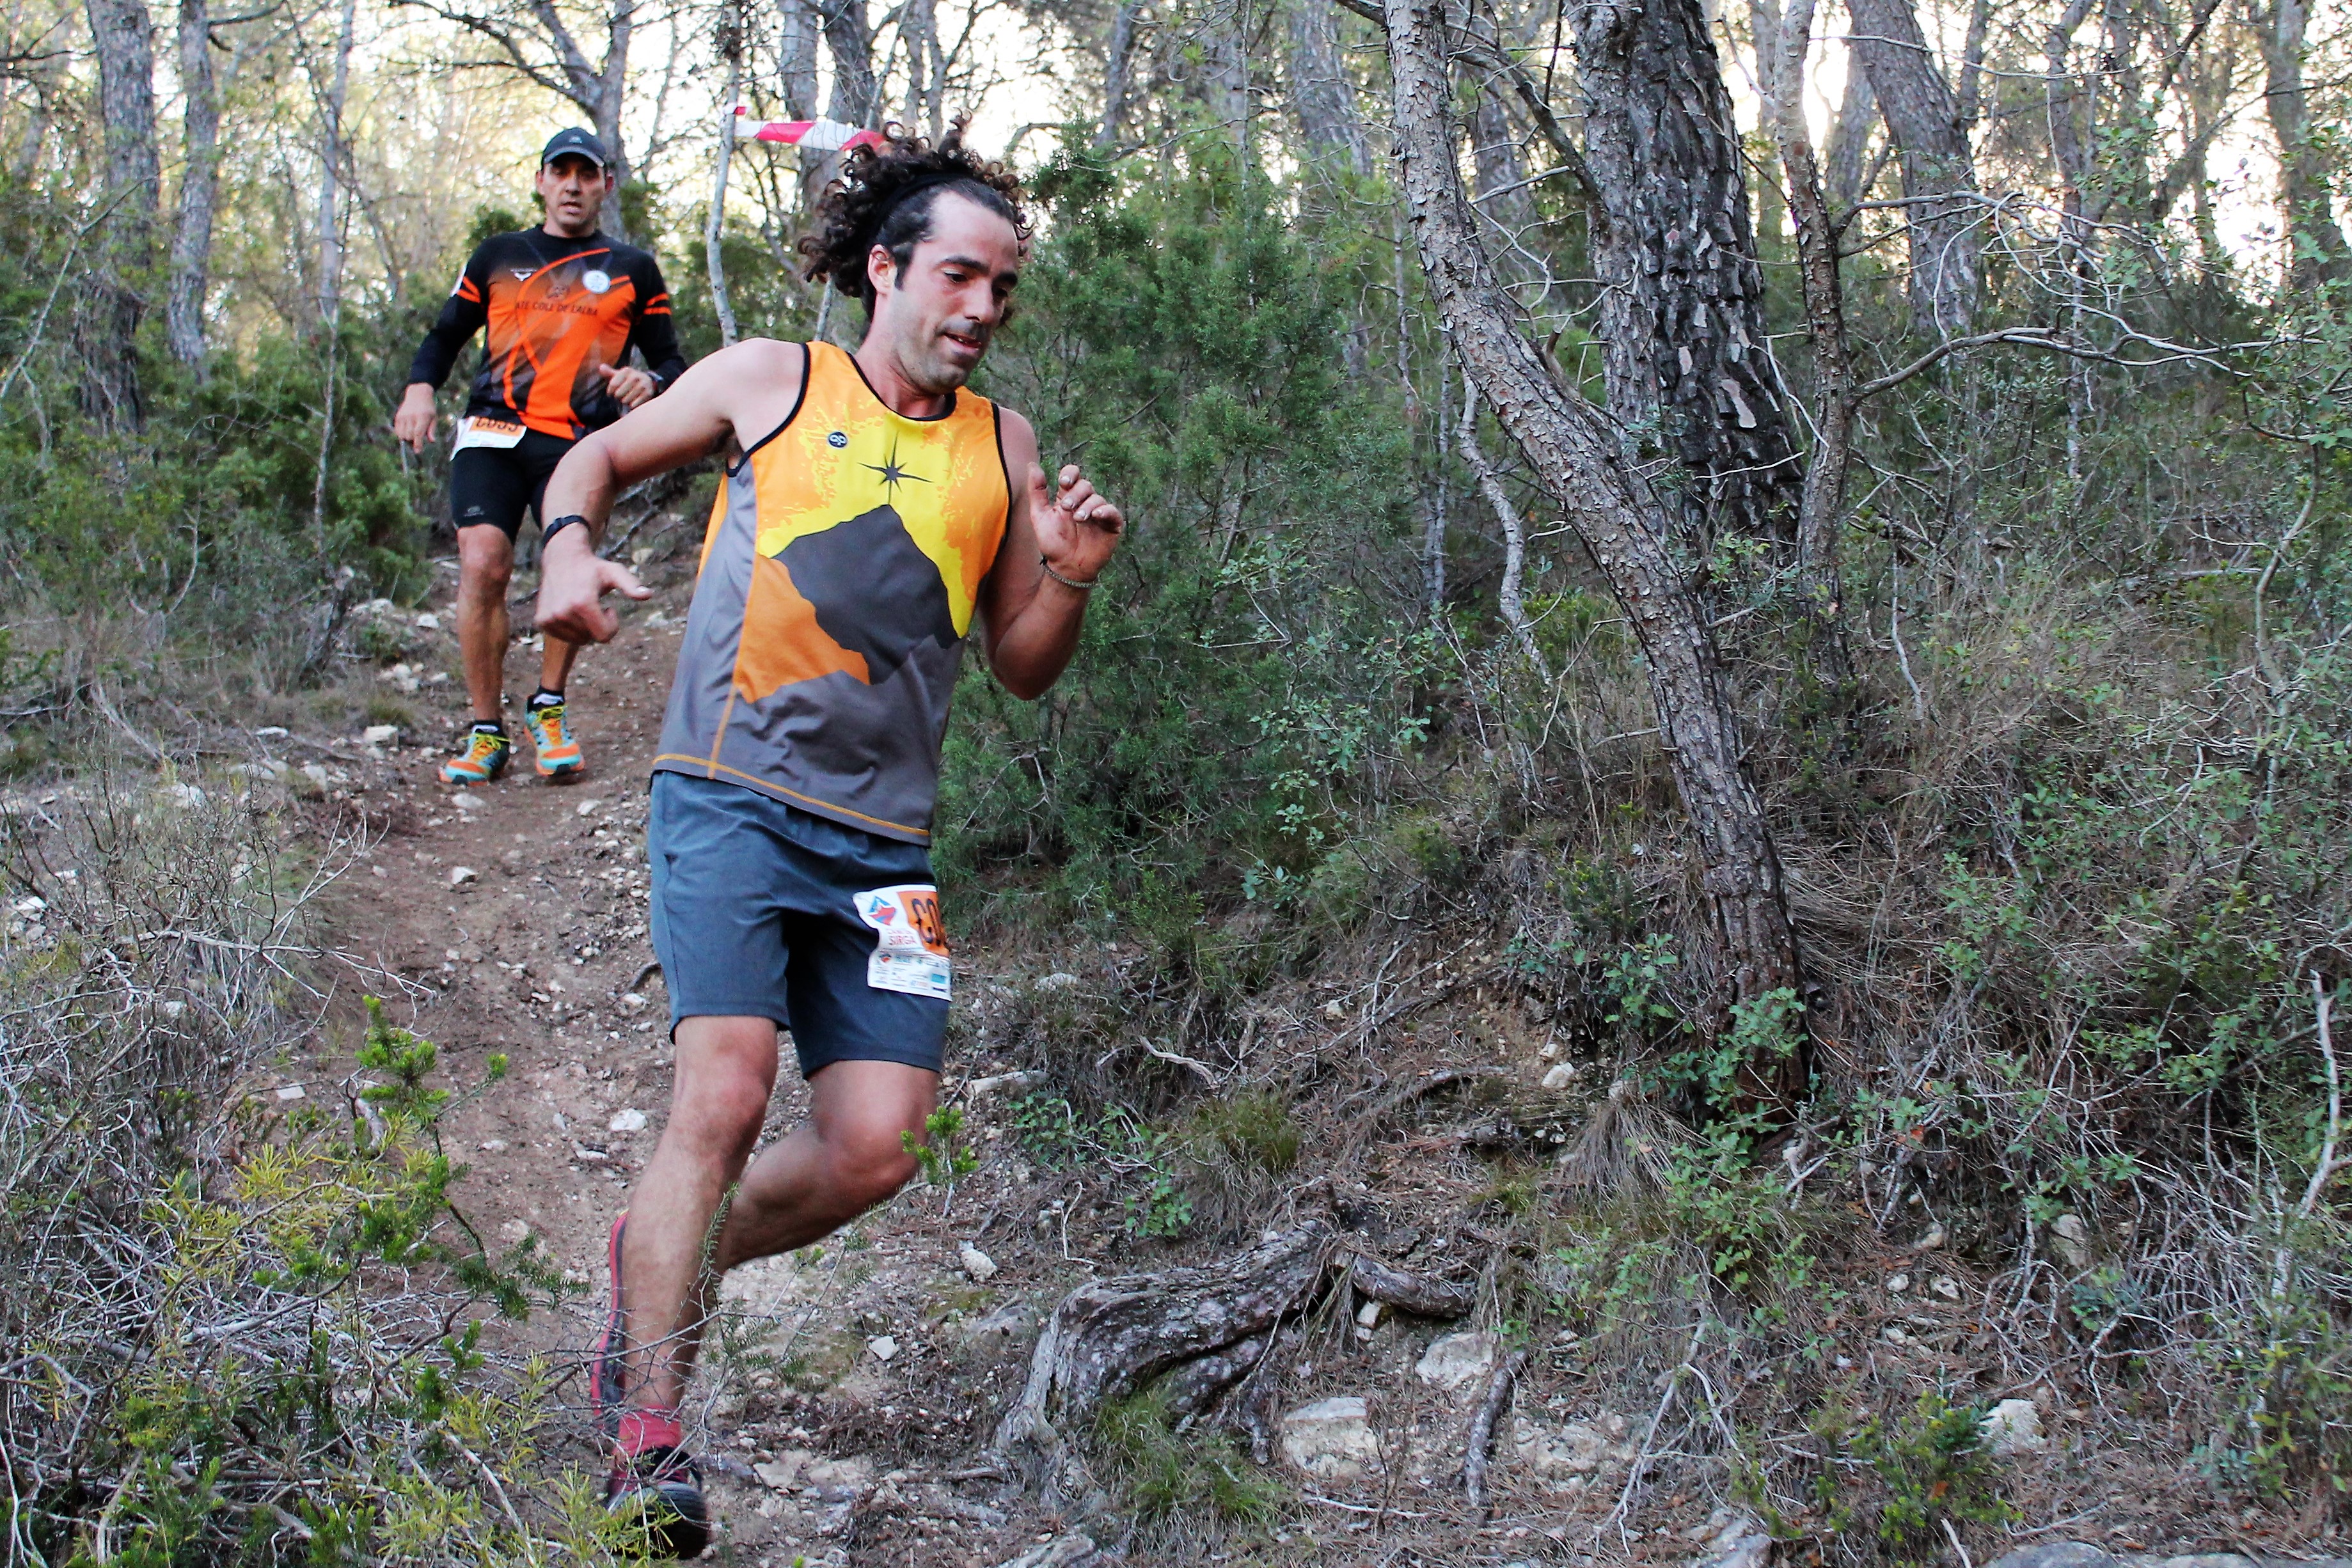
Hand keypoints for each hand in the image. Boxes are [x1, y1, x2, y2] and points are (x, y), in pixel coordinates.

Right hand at [393, 383, 437, 451]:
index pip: (418, 433)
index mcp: (422, 417)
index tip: (417, 451)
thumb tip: (432, 441)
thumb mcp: (434, 418)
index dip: (417, 444)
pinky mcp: (398, 417)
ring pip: (402, 435)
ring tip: (413, 433)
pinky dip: (402, 434)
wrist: (418, 394)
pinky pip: (397, 431)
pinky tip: (407, 430)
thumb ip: (431, 430)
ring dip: (407, 438)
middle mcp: (411, 417)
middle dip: (413, 441)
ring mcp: (403, 416)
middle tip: (418, 438)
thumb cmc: (428, 408)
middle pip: (409, 436)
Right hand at [535, 527, 651, 643]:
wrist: (561, 558)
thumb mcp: (614, 573)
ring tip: (581, 605)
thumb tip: (648, 595)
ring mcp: (550, 618)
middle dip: (597, 625)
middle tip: (594, 605)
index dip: (611, 625)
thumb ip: (631, 585)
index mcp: (582, 603)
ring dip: (584, 627)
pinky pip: (564, 637)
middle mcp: (563, 612)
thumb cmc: (593, 567)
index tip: (609, 608)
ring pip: (578, 640)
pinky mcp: (542, 621)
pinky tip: (570, 609)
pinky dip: (571, 628)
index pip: (604, 636)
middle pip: (591, 639)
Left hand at [598, 364, 657, 409]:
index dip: (610, 391)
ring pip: (625, 400)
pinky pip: (633, 405)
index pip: (613, 385)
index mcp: (626, 371)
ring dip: (625, 401)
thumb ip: (609, 372)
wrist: (647, 382)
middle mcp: (635, 376)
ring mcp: (643, 385)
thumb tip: (601, 367)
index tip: (611, 393)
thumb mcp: (619, 375)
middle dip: (618, 396)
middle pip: (618, 394)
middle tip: (622, 394)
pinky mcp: (648, 394)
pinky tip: (634, 401)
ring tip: (628, 397)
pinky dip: (632, 405)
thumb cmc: (628, 380)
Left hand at [1029, 463, 1123, 588]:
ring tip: (1078, 519)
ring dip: (1087, 505)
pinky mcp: (1111, 524)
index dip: (1070, 474)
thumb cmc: (1053, 543)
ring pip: (1097, 497)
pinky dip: (1105, 510)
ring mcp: (1099, 512)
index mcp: (1068, 497)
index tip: (1063, 483)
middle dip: (1075, 494)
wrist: (1066, 567)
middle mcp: (1084, 501)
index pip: (1073, 475)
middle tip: (1066, 508)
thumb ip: (1036, 491)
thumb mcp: (1039, 516)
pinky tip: (1095, 516)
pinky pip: (1112, 511)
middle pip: (1085, 485)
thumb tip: (1032, 465)